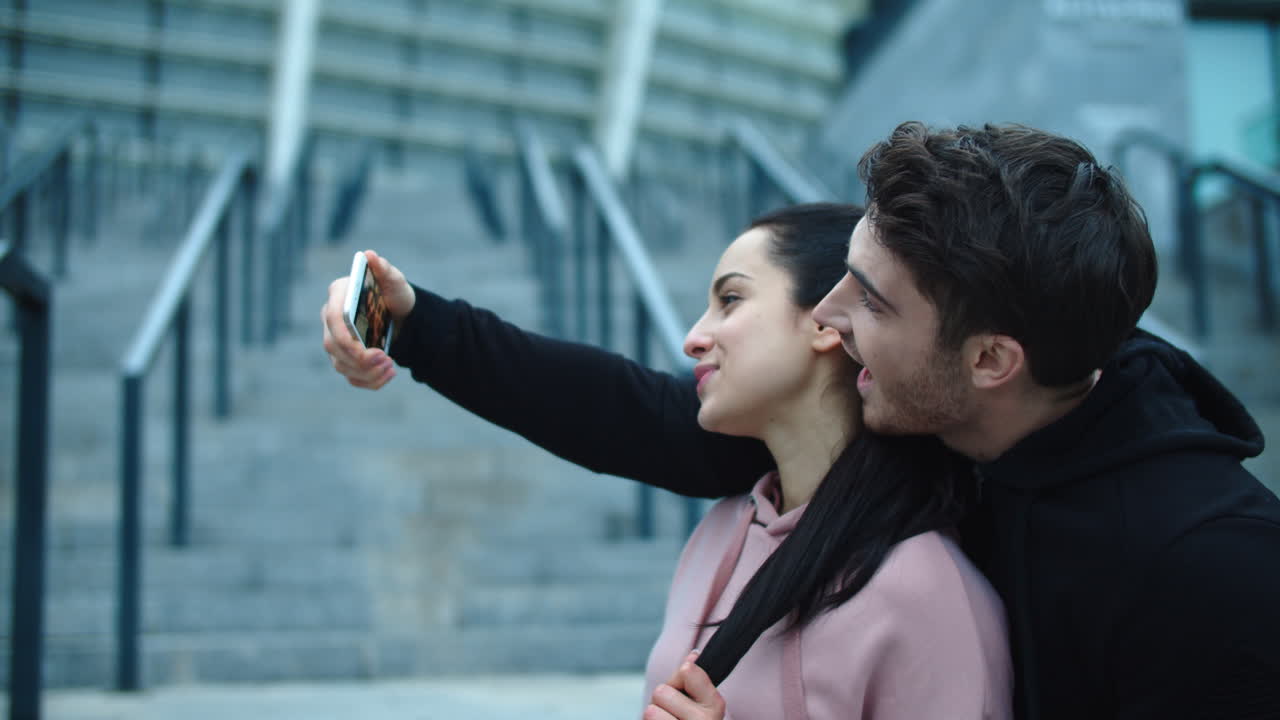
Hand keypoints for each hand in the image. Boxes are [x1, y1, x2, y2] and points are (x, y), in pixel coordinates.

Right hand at [321, 249, 415, 389]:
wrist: (400, 313)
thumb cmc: (394, 293)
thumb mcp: (394, 280)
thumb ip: (384, 268)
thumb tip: (369, 256)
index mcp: (338, 295)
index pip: (333, 319)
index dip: (346, 338)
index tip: (368, 351)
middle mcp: (330, 319)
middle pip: (333, 346)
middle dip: (358, 359)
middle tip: (386, 360)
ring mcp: (335, 340)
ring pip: (341, 364)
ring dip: (366, 372)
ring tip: (390, 368)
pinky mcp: (344, 358)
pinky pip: (350, 376)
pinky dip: (369, 381)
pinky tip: (388, 376)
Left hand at [644, 652, 724, 719]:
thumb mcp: (702, 702)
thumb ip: (695, 679)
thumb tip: (693, 656)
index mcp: (715, 707)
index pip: (687, 671)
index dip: (681, 675)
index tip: (686, 682)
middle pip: (661, 692)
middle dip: (663, 700)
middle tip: (673, 711)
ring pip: (650, 711)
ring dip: (655, 715)